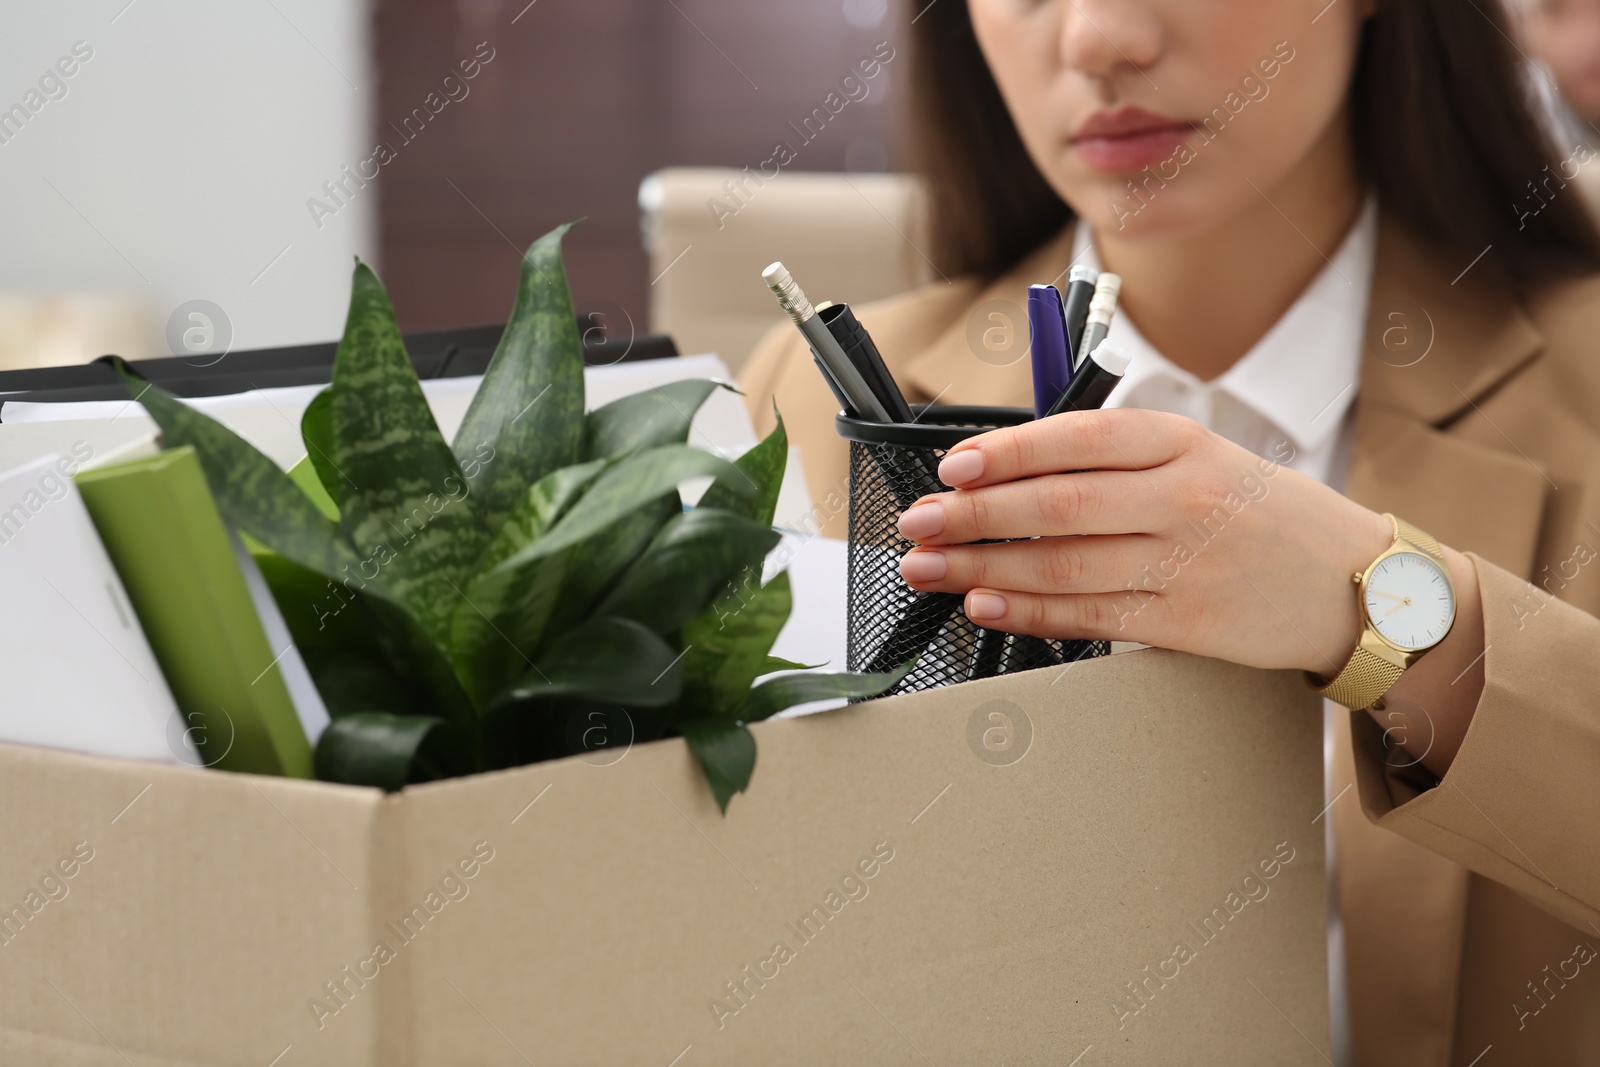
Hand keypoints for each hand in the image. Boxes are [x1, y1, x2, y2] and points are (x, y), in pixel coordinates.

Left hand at [894, 409, 1395, 674]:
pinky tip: (983, 602)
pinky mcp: (1184, 624)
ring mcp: (1184, 565)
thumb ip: (1118, 457)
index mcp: (1183, 444)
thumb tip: (1010, 466)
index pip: (1079, 438)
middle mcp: (1182, 500)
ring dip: (981, 567)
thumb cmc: (1263, 514)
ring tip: (927, 567)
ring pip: (1062, 567)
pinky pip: (1089, 617)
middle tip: (918, 521)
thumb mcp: (1204, 456)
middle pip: (1057, 506)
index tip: (952, 466)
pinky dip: (1027, 612)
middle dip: (972, 514)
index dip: (1006, 453)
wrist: (1356, 584)